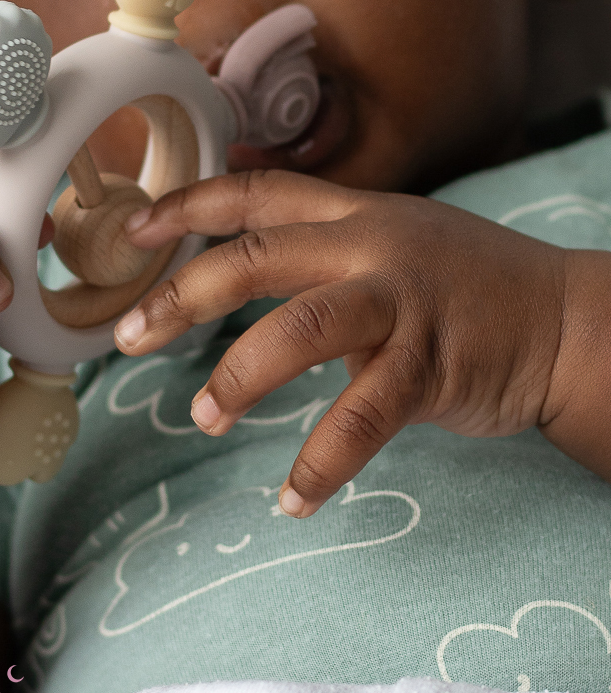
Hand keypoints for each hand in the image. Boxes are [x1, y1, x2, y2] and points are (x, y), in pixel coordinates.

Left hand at [115, 170, 567, 516]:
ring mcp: (401, 302)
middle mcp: (370, 246)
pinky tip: (293, 499)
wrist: (564, 320)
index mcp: (352, 213)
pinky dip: (321, 463)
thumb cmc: (461, 286)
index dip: (187, 204)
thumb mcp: (387, 241)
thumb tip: (237, 257)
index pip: (255, 193)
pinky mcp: (431, 365)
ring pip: (301, 329)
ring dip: (240, 378)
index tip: (131, 228)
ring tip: (203, 418)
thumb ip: (318, 245)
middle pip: (256, 257)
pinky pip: (363, 418)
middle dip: (183, 296)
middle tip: (127, 337)